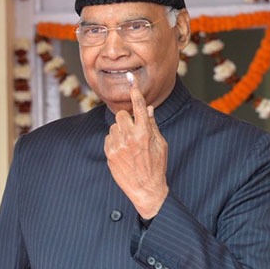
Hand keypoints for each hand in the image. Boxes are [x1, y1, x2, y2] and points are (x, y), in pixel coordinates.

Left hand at [103, 73, 168, 218]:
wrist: (145, 189)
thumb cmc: (156, 167)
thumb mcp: (161, 145)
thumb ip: (152, 125)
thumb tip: (147, 108)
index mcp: (144, 133)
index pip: (138, 106)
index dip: (135, 92)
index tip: (131, 79)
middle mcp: (129, 137)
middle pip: (121, 115)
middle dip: (127, 119)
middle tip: (134, 130)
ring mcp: (117, 146)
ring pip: (114, 126)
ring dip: (120, 131)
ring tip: (130, 145)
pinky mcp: (109, 153)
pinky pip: (109, 138)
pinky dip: (115, 141)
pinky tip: (124, 152)